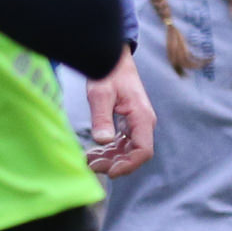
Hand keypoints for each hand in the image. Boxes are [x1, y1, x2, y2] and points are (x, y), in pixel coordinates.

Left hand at [83, 49, 155, 177]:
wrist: (113, 58)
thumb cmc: (108, 72)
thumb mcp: (101, 94)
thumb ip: (102, 118)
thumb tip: (102, 141)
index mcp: (142, 117)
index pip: (143, 150)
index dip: (129, 164)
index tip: (111, 171)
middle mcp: (143, 123)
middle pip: (134, 153)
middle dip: (114, 163)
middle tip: (91, 166)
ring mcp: (136, 124)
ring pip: (126, 150)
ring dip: (109, 158)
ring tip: (88, 161)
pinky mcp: (127, 123)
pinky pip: (120, 143)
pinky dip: (107, 150)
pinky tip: (92, 153)